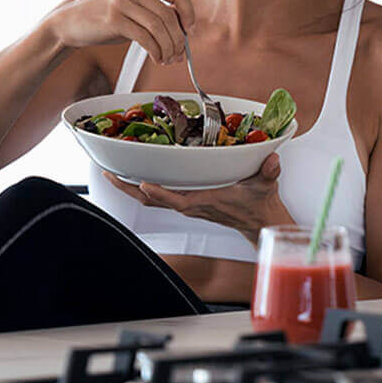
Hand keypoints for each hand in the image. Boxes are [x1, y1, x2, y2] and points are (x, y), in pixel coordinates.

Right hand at [43, 0, 195, 64]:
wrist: (71, 20)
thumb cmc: (106, 16)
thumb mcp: (132, 4)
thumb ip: (154, 9)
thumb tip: (183, 30)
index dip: (189, 11)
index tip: (189, 29)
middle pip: (169, 15)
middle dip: (178, 39)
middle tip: (179, 55)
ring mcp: (123, 2)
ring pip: (158, 28)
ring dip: (168, 48)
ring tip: (168, 59)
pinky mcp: (114, 19)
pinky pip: (144, 38)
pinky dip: (155, 51)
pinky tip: (156, 58)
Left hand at [103, 153, 294, 244]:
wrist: (259, 222)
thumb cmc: (260, 203)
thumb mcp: (267, 184)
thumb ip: (269, 172)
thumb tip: (272, 160)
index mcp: (208, 201)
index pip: (179, 200)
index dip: (160, 193)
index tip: (142, 182)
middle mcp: (192, 205)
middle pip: (153, 201)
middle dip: (129, 189)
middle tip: (109, 173)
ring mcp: (187, 205)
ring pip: (152, 200)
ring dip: (130, 188)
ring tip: (112, 174)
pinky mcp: (187, 203)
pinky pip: (158, 198)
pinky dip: (143, 188)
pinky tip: (133, 177)